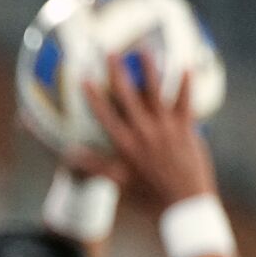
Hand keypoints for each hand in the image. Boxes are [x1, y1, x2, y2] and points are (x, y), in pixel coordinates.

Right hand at [82, 52, 216, 209]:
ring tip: (145, 51)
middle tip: (111, 52)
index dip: (94, 96)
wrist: (183, 206)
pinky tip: (184, 67)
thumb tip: (69, 154)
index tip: (84, 78)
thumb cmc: (148, 198)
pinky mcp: (186, 130)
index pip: (105, 115)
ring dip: (150, 69)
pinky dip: (185, 85)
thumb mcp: (118, 183)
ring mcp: (166, 129)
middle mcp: (144, 132)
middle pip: (128, 96)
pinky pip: (186, 102)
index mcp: (125, 145)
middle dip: (118, 73)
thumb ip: (94, 165)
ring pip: (156, 92)